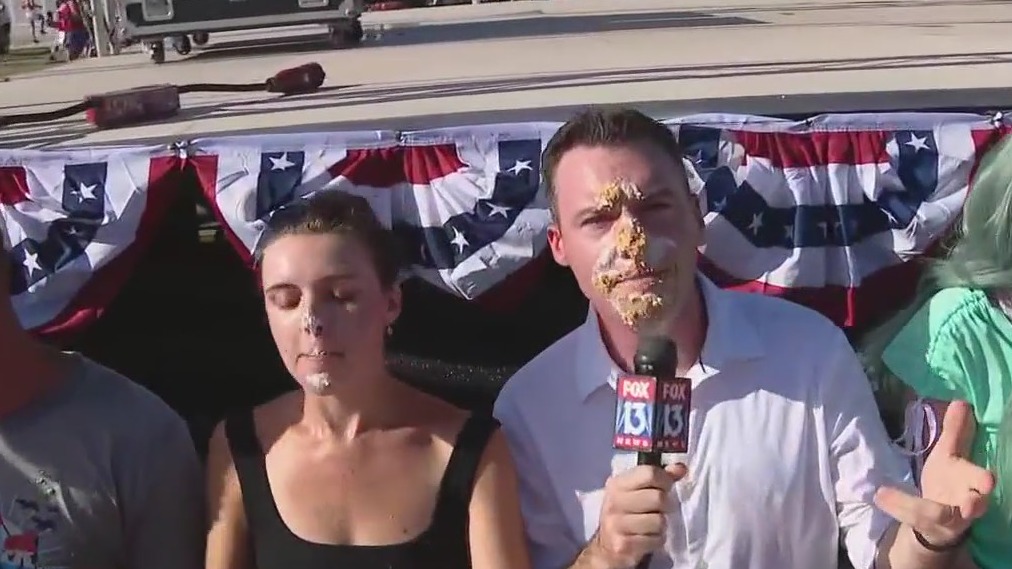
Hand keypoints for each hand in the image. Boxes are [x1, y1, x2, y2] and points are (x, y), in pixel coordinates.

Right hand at [588, 463, 685, 568]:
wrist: (606, 547)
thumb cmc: (627, 514)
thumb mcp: (637, 492)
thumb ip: (659, 478)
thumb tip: (681, 468)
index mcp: (617, 484)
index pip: (649, 473)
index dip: (665, 479)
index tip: (665, 487)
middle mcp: (614, 502)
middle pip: (658, 497)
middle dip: (665, 505)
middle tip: (658, 510)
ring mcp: (616, 524)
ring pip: (659, 521)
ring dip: (661, 526)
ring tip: (652, 525)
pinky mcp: (623, 545)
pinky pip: (656, 540)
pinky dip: (657, 540)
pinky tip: (647, 538)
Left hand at [875, 400, 994, 546]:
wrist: (939, 518)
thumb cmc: (949, 481)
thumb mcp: (949, 454)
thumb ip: (955, 431)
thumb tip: (962, 401)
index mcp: (971, 481)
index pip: (981, 480)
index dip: (983, 481)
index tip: (988, 481)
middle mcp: (966, 503)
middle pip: (973, 505)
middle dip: (973, 504)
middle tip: (970, 505)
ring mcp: (949, 520)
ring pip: (936, 515)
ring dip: (916, 507)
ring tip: (885, 495)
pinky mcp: (929, 527)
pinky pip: (912, 518)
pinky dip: (895, 506)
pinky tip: (878, 495)